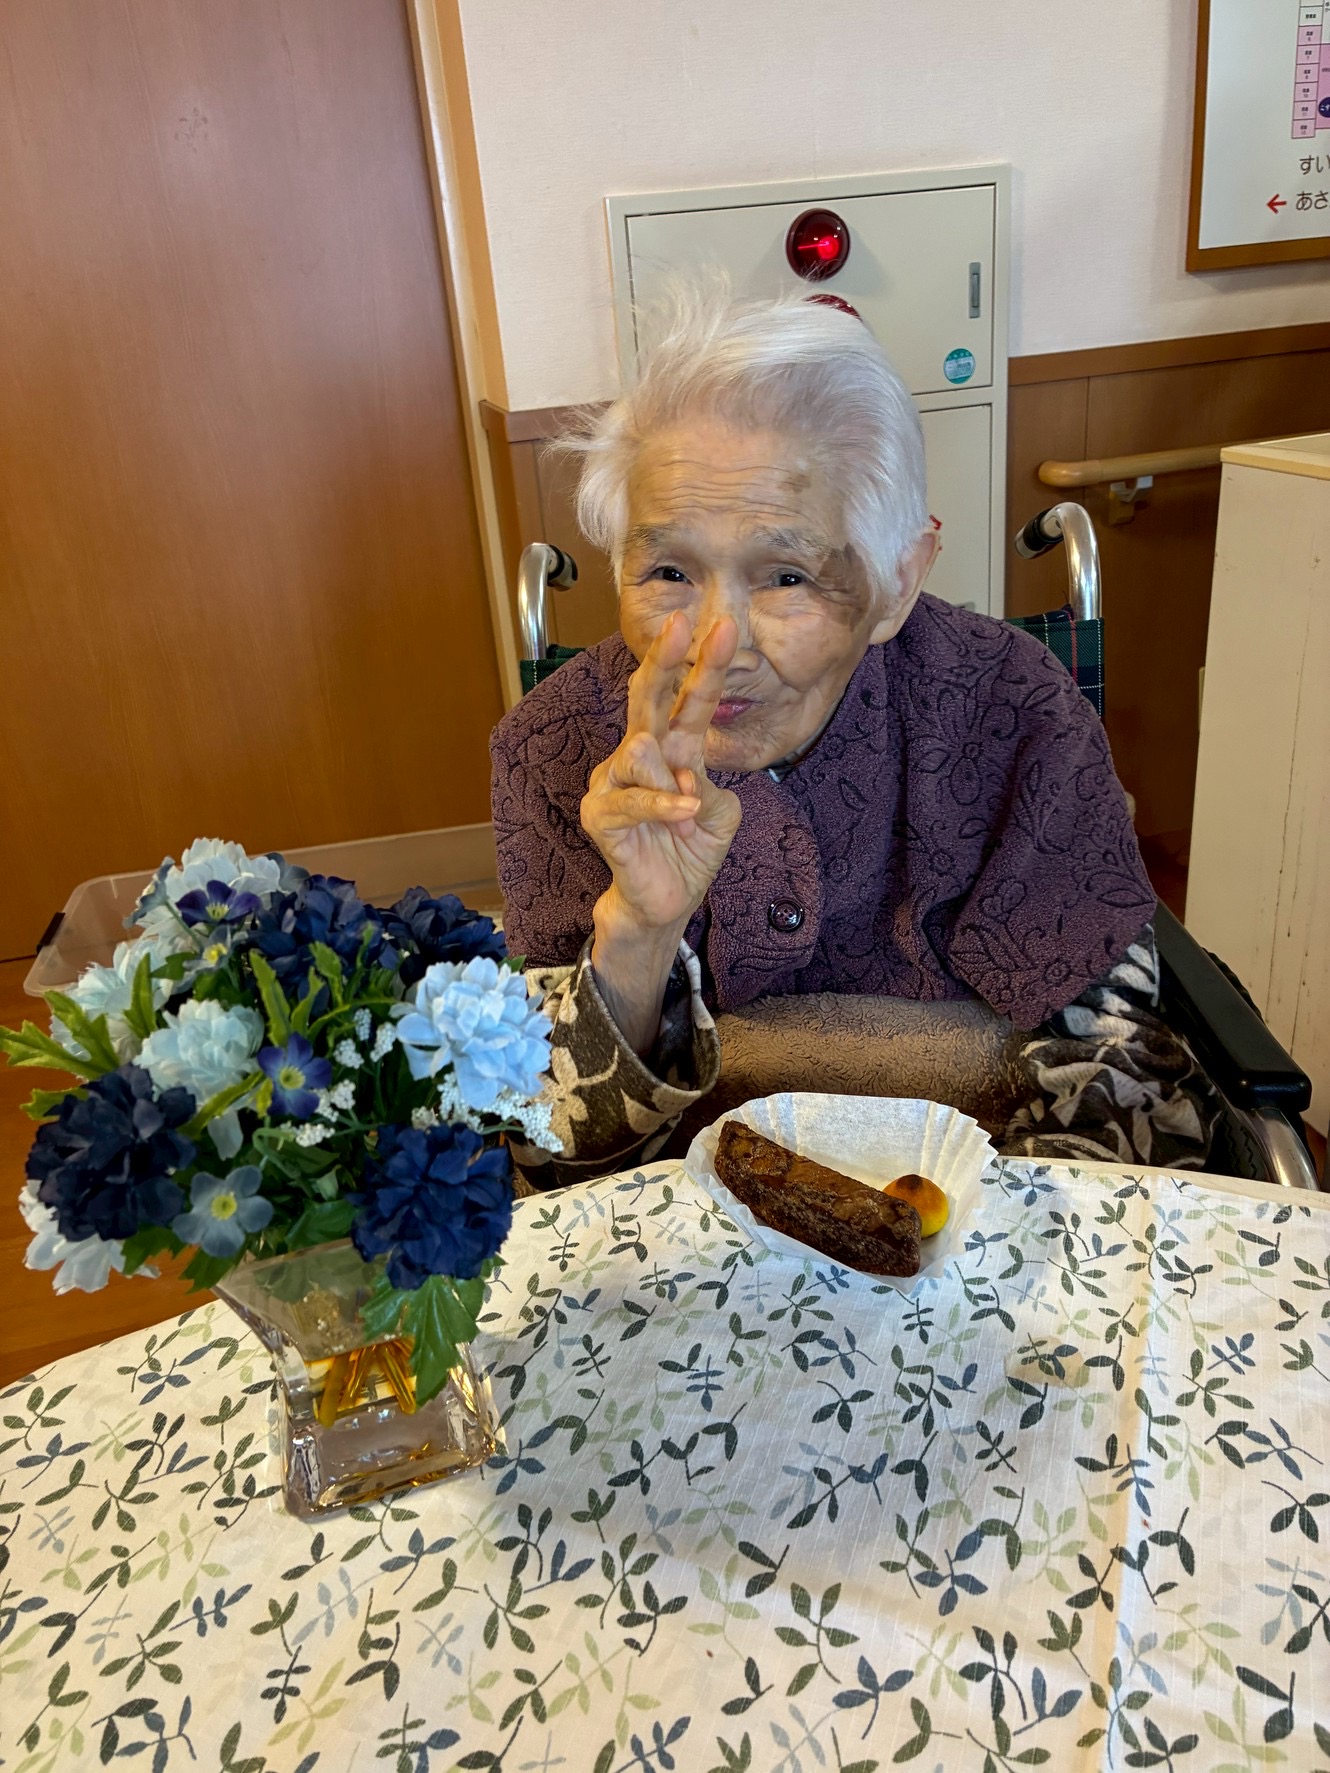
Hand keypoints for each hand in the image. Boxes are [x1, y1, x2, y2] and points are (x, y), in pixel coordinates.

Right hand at [581, 611, 742, 936]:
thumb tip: (683, 774)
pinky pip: (633, 798)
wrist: (667, 900)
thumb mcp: (718, 813)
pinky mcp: (600, 814)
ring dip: (672, 782)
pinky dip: (663, 805)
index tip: (724, 627)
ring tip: (685, 811)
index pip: (688, 700)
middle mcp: (639, 756)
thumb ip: (709, 784)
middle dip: (663, 659)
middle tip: (679, 623)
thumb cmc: (689, 849)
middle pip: (646, 697)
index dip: (705, 665)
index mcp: (673, 749)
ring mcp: (613, 782)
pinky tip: (682, 811)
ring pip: (641, 751)